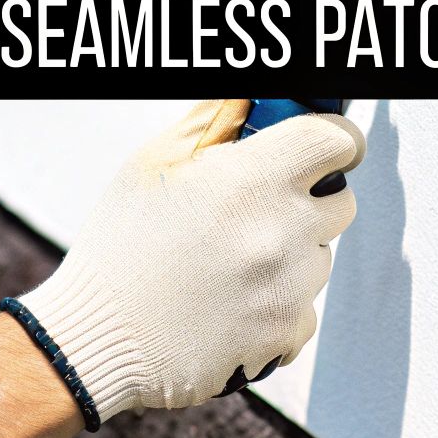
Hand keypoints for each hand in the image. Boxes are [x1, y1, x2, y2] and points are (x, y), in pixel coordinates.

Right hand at [7, 99, 364, 427]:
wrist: (97, 339)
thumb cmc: (120, 247)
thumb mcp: (154, 164)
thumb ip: (214, 120)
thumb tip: (253, 98)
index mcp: (252, 179)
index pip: (337, 142)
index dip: (335, 142)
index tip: (324, 151)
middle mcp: (281, 230)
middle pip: (341, 202)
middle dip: (309, 201)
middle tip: (258, 212)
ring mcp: (288, 286)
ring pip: (320, 258)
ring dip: (291, 257)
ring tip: (230, 266)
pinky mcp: (285, 332)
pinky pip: (305, 310)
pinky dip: (278, 308)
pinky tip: (231, 306)